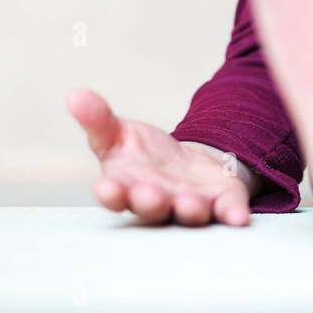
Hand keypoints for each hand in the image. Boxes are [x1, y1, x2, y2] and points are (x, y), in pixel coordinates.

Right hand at [67, 87, 254, 225]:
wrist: (185, 165)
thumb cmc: (142, 156)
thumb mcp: (118, 134)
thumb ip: (97, 119)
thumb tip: (74, 95)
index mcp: (127, 187)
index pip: (115, 194)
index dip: (111, 193)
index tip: (106, 186)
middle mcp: (159, 201)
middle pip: (153, 207)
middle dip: (150, 202)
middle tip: (150, 195)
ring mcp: (190, 203)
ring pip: (189, 212)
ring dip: (189, 209)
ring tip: (190, 203)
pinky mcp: (221, 201)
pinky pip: (227, 211)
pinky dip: (233, 214)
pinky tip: (238, 217)